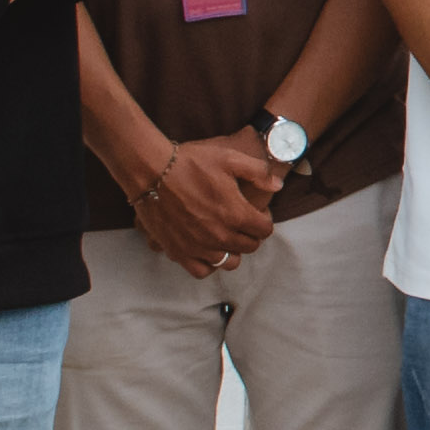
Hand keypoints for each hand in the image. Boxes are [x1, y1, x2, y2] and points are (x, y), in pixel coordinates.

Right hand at [136, 131, 281, 272]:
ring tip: (224, 235)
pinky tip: (206, 248)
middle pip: (249, 246)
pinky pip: (202, 271)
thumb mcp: (230, 158)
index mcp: (236, 214)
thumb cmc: (191, 163)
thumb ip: (258, 172)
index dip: (264, 219)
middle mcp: (220, 235)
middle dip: (250, 234)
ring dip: (231, 250)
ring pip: (229, 262)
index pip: (265, 230)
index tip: (255, 210)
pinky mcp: (178, 252)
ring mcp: (198, 247)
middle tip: (240, 220)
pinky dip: (208, 263)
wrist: (152, 172)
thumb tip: (277, 186)